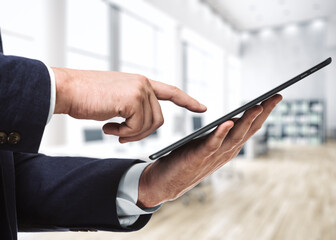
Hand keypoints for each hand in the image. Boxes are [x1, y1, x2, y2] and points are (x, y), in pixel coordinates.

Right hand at [52, 68, 205, 141]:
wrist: (67, 90)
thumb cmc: (88, 97)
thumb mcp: (116, 100)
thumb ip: (133, 107)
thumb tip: (142, 124)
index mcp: (141, 83)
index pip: (171, 91)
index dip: (187, 101)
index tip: (202, 108)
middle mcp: (143, 84)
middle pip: (159, 119)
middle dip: (142, 133)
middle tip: (122, 135)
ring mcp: (140, 90)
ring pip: (150, 125)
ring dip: (131, 134)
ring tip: (113, 130)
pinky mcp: (133, 98)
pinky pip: (138, 127)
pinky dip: (124, 133)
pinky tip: (108, 128)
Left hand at [137, 94, 282, 207]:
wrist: (167, 182)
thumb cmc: (187, 160)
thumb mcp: (208, 145)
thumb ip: (221, 135)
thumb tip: (232, 120)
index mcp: (229, 147)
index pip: (251, 127)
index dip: (264, 112)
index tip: (275, 96)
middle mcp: (227, 151)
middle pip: (249, 129)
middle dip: (263, 112)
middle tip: (276, 96)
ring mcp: (215, 155)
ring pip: (235, 136)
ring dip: (246, 121)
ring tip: (257, 106)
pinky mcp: (200, 156)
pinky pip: (212, 143)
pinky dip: (221, 133)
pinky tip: (227, 122)